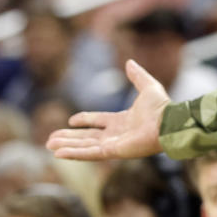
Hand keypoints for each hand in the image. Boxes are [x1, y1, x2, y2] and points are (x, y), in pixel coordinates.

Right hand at [46, 60, 169, 159]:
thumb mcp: (148, 86)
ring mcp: (113, 144)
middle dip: (69, 138)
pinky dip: (74, 153)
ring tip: (49, 145)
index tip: (71, 120)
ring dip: (67, 146)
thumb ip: (137, 76)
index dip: (85, 120)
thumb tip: (130, 62)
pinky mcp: (112, 152)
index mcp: (122, 120)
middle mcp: (116, 134)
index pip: (98, 121)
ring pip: (84, 146)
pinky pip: (89, 153)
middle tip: (51, 139)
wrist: (168, 122)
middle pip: (87, 137)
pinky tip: (58, 153)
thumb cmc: (161, 107)